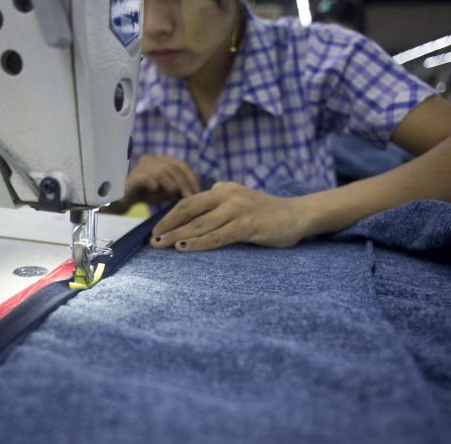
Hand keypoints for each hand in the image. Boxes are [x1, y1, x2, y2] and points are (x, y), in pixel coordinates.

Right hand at [105, 155, 199, 213]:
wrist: (124, 200)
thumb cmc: (146, 194)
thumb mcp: (166, 191)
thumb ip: (178, 187)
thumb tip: (194, 191)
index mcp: (161, 161)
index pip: (181, 165)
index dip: (191, 176)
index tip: (198, 190)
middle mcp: (152, 160)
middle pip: (173, 168)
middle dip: (184, 182)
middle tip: (189, 196)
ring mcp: (141, 166)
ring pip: (162, 173)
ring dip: (171, 185)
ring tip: (175, 196)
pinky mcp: (134, 176)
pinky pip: (147, 178)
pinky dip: (154, 185)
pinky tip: (156, 191)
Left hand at [150, 182, 310, 251]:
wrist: (297, 215)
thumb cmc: (265, 214)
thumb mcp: (238, 202)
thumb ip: (217, 206)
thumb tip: (192, 217)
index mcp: (222, 190)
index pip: (189, 202)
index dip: (170, 216)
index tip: (156, 229)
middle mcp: (227, 196)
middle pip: (189, 211)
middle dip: (168, 226)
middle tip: (152, 240)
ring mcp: (237, 209)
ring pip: (200, 225)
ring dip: (178, 236)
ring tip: (162, 246)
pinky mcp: (247, 225)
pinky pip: (217, 236)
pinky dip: (199, 243)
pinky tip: (184, 248)